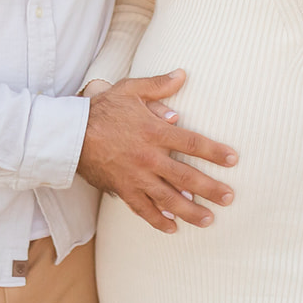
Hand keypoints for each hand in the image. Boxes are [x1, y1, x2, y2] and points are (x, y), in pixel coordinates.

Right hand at [77, 70, 236, 233]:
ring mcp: (136, 176)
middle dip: (211, 188)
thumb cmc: (101, 110)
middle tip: (229, 197)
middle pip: (187, 176)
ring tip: (209, 219)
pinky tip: (173, 227)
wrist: (70, 134)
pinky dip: (158, 220)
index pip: (192, 144)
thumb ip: (158, 86)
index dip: (215, 151)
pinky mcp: (122, 189)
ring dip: (190, 210)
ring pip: (169, 199)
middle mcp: (149, 157)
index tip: (233, 159)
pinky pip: (143, 209)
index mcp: (155, 132)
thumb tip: (182, 75)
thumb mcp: (130, 90)